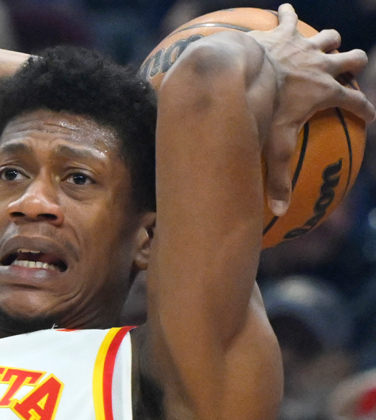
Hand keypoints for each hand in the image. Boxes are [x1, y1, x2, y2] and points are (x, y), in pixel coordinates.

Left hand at [250, 4, 374, 215]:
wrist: (240, 70)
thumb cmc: (259, 109)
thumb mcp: (271, 147)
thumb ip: (276, 179)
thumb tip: (277, 213)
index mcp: (326, 92)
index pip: (357, 104)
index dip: (365, 111)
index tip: (369, 117)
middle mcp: (322, 65)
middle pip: (351, 60)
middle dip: (353, 65)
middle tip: (350, 71)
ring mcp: (303, 45)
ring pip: (328, 37)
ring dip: (328, 40)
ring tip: (326, 42)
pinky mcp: (283, 32)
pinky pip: (287, 18)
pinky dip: (287, 15)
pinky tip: (283, 10)